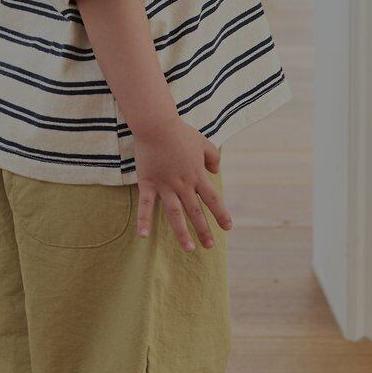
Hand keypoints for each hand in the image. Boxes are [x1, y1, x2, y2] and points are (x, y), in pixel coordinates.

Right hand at [131, 119, 231, 250]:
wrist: (157, 124)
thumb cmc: (180, 132)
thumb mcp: (203, 142)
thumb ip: (213, 157)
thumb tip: (216, 171)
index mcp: (197, 175)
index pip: (213, 199)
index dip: (221, 214)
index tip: (228, 228)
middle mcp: (183, 184)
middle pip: (196, 211)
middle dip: (203, 230)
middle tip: (209, 246)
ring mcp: (165, 185)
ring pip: (175, 214)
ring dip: (182, 232)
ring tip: (189, 248)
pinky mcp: (148, 183)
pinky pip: (145, 205)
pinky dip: (144, 220)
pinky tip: (143, 236)